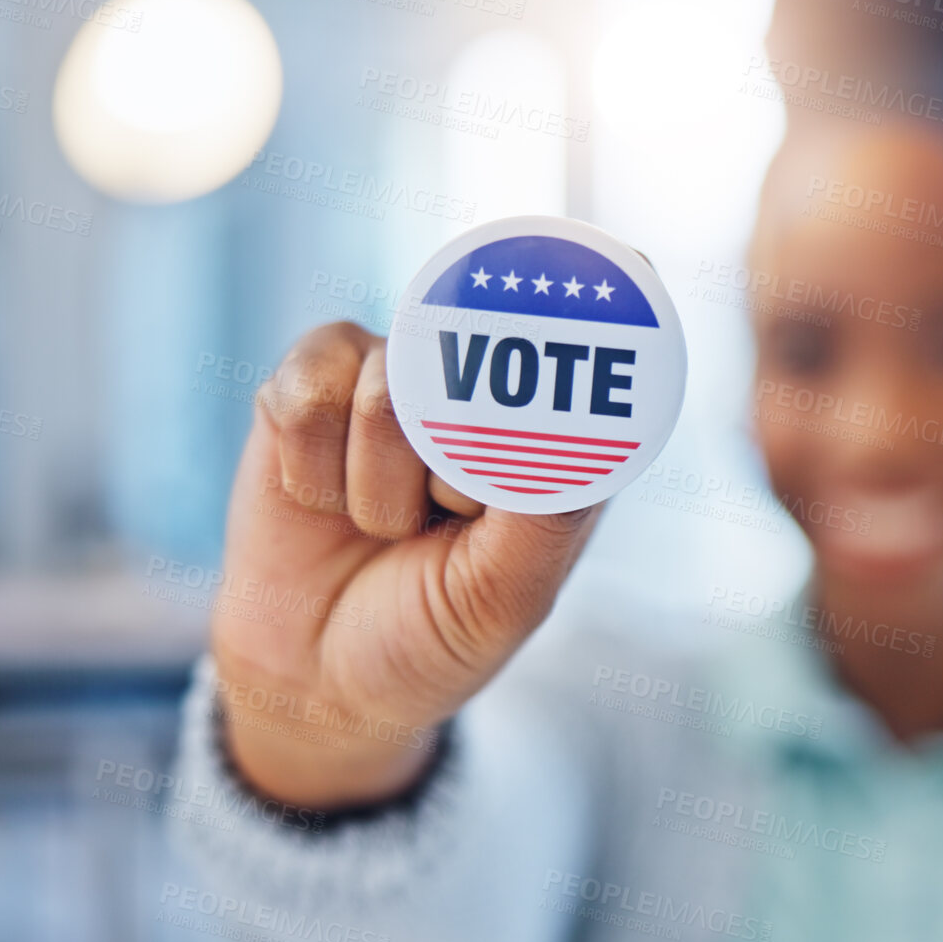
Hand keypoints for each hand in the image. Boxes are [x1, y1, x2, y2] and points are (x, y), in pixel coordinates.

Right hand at [209, 322, 601, 808]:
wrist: (315, 680)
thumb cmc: (432, 636)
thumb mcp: (507, 594)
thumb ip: (545, 510)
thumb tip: (572, 428)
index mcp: (547, 440)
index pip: (584, 345)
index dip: (603, 293)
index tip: (635, 260)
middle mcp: (473, 397)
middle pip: (475, 350)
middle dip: (457, 449)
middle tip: (447, 518)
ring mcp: (389, 384)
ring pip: (389, 383)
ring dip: (381, 484)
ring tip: (386, 528)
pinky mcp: (308, 390)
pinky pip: (311, 390)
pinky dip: (314, 468)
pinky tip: (324, 505)